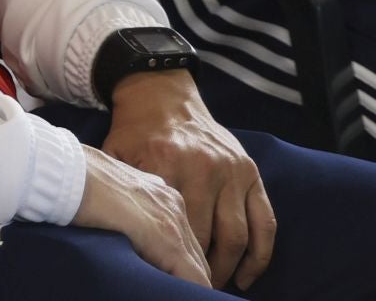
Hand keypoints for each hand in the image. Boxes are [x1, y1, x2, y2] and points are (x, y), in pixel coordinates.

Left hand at [100, 71, 274, 289]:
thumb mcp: (115, 155)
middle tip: (190, 288)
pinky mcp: (251, 172)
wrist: (161, 95)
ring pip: (238, 236)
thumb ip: (116, 190)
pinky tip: (247, 276)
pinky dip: (260, 255)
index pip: (174, 230)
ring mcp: (232, 171)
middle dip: (200, 271)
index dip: (172, 262)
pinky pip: (265, 221)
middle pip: (208, 238)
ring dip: (229, 269)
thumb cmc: (134, 133)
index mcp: (166, 165)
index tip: (169, 282)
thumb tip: (110, 235)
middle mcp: (204, 168)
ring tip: (214, 285)